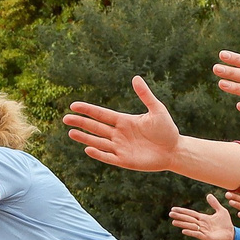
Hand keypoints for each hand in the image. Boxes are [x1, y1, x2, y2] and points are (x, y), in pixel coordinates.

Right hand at [62, 78, 186, 172]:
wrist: (174, 150)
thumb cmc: (167, 129)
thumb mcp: (157, 110)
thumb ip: (145, 95)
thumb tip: (135, 78)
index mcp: (124, 121)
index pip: (101, 114)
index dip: (88, 110)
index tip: (74, 106)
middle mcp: (119, 134)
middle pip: (95, 127)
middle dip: (81, 123)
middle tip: (65, 119)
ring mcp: (120, 148)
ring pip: (98, 142)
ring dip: (85, 138)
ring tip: (71, 133)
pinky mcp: (125, 161)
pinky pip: (108, 157)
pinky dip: (98, 153)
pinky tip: (88, 149)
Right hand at [167, 194, 236, 239]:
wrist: (232, 235)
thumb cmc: (226, 224)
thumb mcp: (221, 211)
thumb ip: (214, 204)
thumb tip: (208, 195)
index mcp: (203, 218)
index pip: (190, 213)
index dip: (182, 211)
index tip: (174, 208)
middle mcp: (201, 224)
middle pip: (188, 219)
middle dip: (179, 216)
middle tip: (170, 213)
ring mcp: (203, 231)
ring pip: (190, 226)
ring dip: (182, 224)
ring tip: (173, 222)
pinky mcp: (206, 237)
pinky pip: (197, 234)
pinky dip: (190, 232)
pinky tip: (184, 230)